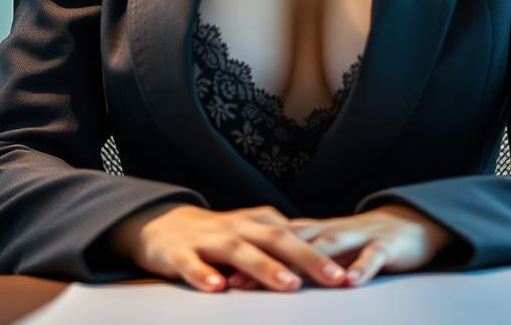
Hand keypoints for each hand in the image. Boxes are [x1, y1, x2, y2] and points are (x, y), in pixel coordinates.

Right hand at [115, 203, 351, 292]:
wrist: (162, 224)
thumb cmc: (215, 235)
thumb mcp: (249, 233)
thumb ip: (278, 242)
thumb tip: (319, 254)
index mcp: (255, 223)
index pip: (294, 236)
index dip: (321, 252)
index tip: (348, 273)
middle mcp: (236, 227)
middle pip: (275, 239)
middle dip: (306, 258)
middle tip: (334, 278)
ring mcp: (208, 239)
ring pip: (239, 250)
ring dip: (264, 267)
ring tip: (289, 285)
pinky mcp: (179, 254)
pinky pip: (192, 264)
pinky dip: (204, 275)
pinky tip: (216, 288)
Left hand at [226, 203, 454, 289]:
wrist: (412, 223)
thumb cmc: (366, 241)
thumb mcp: (331, 250)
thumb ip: (303, 260)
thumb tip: (267, 275)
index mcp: (318, 232)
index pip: (280, 242)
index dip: (252, 257)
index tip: (224, 273)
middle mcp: (333, 230)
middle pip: (297, 245)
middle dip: (268, 262)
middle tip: (241, 282)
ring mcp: (359, 237)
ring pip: (331, 247)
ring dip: (310, 263)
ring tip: (288, 282)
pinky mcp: (386, 245)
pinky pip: (373, 256)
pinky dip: (361, 267)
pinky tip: (350, 282)